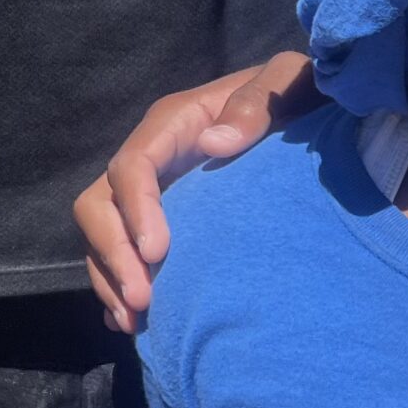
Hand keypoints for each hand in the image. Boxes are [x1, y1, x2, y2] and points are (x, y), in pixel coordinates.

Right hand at [76, 51, 321, 331]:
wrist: (307, 112)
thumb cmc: (299, 95)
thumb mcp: (290, 81)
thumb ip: (259, 103)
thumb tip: (216, 143)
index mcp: (176, 123)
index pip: (133, 165)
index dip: (136, 209)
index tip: (158, 252)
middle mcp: (154, 158)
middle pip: (100, 205)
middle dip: (113, 253)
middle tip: (145, 302)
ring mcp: (152, 192)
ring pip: (104, 236)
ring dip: (112, 280)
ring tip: (137, 323)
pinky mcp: (160, 221)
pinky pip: (122, 255)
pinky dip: (121, 289)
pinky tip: (141, 325)